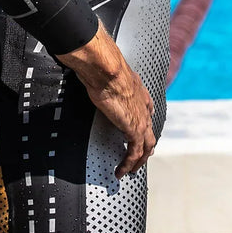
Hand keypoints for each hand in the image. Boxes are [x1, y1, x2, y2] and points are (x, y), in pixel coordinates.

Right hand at [56, 25, 155, 178]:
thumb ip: (97, 70)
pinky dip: (129, 163)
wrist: (106, 68)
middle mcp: (142, 104)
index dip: (145, 119)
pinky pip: (134, 153)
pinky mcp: (134, 129)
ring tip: (132, 169)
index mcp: (136, 89)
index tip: (141, 126)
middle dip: (146, 144)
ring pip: (146, 144)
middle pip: (149, 129)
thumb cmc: (101, 64)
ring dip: (140, 158)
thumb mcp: (103, 69)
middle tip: (139, 155)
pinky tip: (122, 170)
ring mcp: (140, 118)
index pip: (147, 108)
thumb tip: (82, 62)